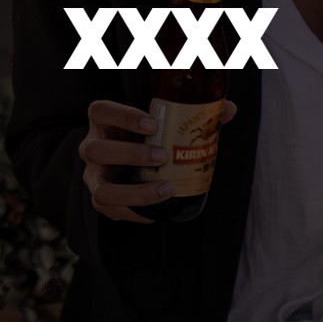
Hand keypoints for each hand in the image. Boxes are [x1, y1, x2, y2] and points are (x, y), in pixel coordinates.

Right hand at [77, 98, 236, 222]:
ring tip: (165, 188)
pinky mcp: (101, 198)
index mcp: (106, 122)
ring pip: (99, 187)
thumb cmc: (154, 138)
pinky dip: (135, 211)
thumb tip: (229, 110)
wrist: (138, 165)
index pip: (102, 111)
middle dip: (130, 154)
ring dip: (133, 191)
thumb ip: (196, 115)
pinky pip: (109, 210)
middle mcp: (93, 147)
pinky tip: (157, 212)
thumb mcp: (169, 124)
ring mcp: (94, 175)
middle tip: (163, 156)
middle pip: (95, 149)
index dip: (123, 116)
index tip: (152, 123)